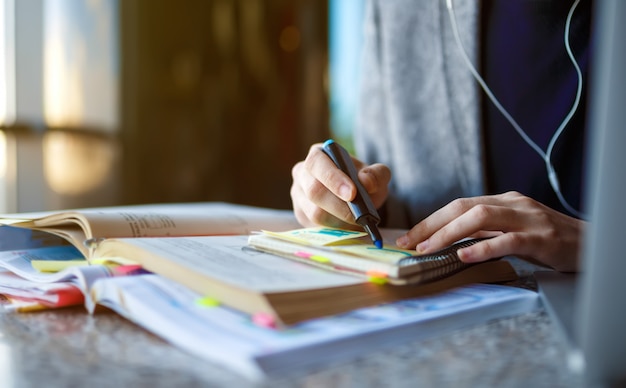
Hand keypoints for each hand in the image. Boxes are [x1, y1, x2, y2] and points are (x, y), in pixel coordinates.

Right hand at [290, 143, 390, 227]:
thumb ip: (377, 174)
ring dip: (338, 219)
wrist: (358, 199)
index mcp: (318, 155)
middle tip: (358, 215)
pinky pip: (314, 225)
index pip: (317, 163)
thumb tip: (366, 181)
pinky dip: (334, 229)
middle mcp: (302, 173)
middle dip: (338, 205)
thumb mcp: (377, 174)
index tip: (352, 193)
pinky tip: (347, 226)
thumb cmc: (363, 182)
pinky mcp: (300, 214)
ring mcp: (298, 194)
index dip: (333, 178)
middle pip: (313, 190)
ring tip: (357, 221)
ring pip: (313, 212)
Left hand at [395, 191, 584, 271]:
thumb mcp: (512, 230)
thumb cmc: (548, 239)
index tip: (409, 237)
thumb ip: (485, 231)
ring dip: (448, 234)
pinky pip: (508, 240)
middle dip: (431, 225)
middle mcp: (512, 204)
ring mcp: (527, 218)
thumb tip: (448, 241)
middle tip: (409, 243)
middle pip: (463, 207)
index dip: (430, 221)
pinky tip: (464, 256)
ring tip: (428, 249)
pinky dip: (483, 248)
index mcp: (503, 200)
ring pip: (481, 217)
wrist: (590, 244)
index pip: (458, 205)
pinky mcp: (541, 238)